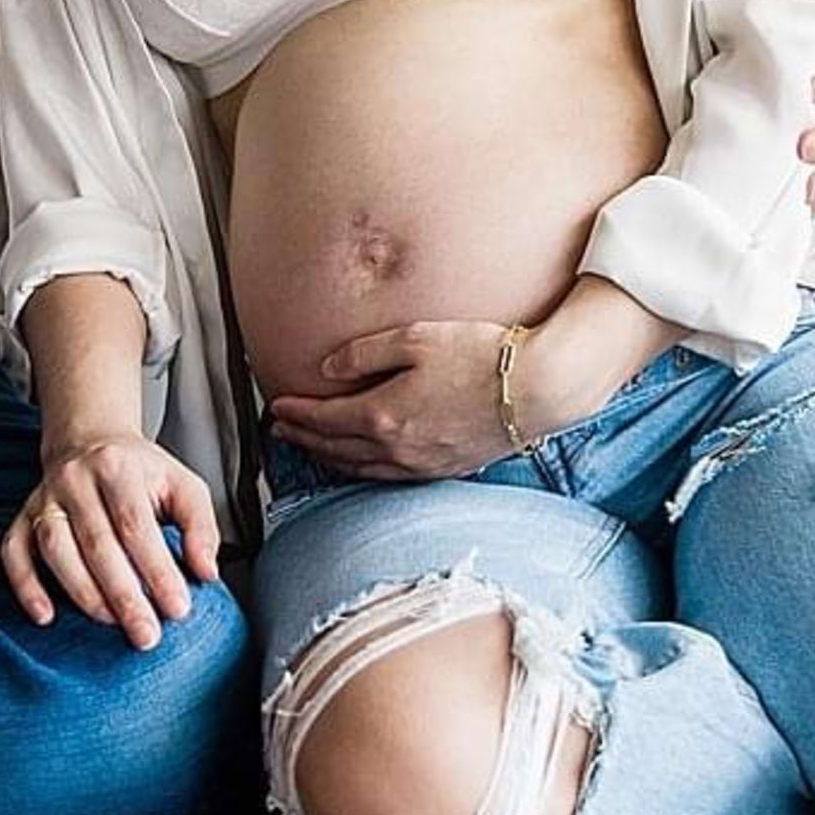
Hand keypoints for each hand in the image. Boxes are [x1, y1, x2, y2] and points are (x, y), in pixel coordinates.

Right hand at [1, 433, 220, 649]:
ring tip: (110, 623)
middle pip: (97, 543)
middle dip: (124, 595)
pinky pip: (15, 552)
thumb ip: (201, 526)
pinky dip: (26, 587)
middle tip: (146, 635)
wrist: (89, 440)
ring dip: (83, 593)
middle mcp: (76, 480)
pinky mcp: (23, 516)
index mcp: (118, 467)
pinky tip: (45, 616)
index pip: (136, 525)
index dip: (157, 570)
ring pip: (56, 549)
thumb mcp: (182, 484)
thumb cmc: (140, 472)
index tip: (178, 609)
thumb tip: (206, 572)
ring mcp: (44, 498)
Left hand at [270, 320, 536, 482]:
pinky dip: (362, 470)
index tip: (277, 408)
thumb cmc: (481, 355)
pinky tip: (361, 461)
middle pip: (335, 450)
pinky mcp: (443, 470)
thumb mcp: (416, 338)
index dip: (296, 414)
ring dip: (329, 459)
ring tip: (311, 448)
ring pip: (359, 469)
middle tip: (282, 431)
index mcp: (383, 414)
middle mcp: (396, 448)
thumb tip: (327, 370)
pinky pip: (388, 477)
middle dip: (303, 440)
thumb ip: (364, 353)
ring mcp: (420, 465)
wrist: (537, 388)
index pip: (324, 420)